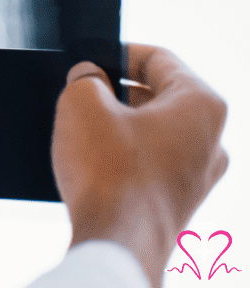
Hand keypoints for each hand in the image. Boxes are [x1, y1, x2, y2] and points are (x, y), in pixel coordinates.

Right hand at [52, 44, 228, 286]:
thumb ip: (85, 76)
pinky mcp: (181, 198)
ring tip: (84, 130)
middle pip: (159, 94)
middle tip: (82, 95)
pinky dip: (125, 154)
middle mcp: (212, 138)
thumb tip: (89, 77)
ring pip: (155, 129)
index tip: (91, 60)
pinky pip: (153, 160)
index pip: (158, 58)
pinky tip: (96, 161)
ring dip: (120, 124)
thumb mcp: (82, 102)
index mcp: (202, 104)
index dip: (117, 53)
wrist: (118, 241)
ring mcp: (200, 173)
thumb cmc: (109, 171)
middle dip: (118, 91)